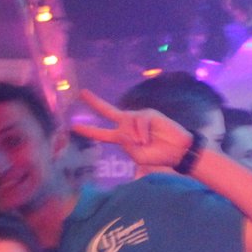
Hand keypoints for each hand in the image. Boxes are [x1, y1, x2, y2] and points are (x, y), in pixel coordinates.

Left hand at [71, 89, 195, 170]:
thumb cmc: (158, 156)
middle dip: (94, 102)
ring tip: (145, 143)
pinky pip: (140, 120)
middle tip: (81, 93)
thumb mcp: (138, 157)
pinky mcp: (149, 113)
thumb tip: (121, 132)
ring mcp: (138, 118)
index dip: (88, 130)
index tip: (73, 126)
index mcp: (121, 138)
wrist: (177, 152)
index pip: (101, 133)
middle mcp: (127, 125)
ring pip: (127, 121)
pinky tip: (147, 138)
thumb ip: (127, 146)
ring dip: (135, 135)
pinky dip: (142, 131)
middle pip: (107, 111)